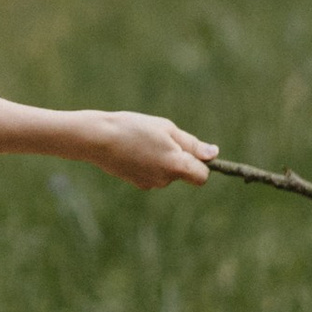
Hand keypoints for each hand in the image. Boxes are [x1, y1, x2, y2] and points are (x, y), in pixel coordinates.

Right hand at [78, 110, 218, 189]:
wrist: (98, 139)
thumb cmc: (134, 128)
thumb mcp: (167, 129)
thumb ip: (192, 145)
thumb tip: (213, 154)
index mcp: (176, 165)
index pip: (202, 176)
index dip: (201, 163)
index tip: (191, 149)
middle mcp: (165, 180)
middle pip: (183, 172)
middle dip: (179, 157)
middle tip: (160, 137)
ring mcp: (150, 184)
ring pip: (167, 172)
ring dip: (163, 159)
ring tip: (143, 141)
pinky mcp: (137, 183)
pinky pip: (153, 174)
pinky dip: (149, 164)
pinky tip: (134, 150)